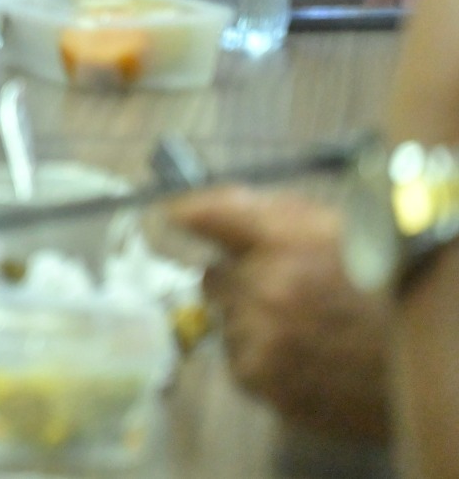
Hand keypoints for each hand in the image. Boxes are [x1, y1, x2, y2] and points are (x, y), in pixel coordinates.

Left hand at [166, 189, 388, 440]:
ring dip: (251, 324)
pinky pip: (239, 361)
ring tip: (305, 333)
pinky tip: (304, 359)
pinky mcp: (261, 384)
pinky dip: (262, 360)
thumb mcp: (333, 229)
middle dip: (239, 282)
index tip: (174, 218)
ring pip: (226, 323)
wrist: (418, 362)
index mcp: (287, 242)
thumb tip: (193, 208)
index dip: (186, 214)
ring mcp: (260, 341)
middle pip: (213, 279)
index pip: (208, 214)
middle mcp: (264, 290)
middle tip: (283, 292)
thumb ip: (267, 213)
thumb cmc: (380, 287)